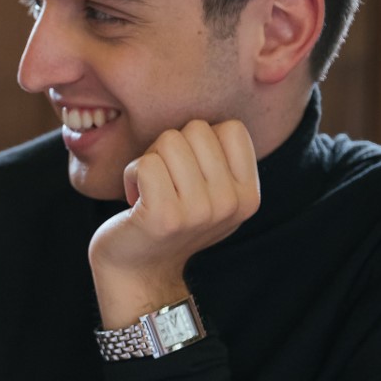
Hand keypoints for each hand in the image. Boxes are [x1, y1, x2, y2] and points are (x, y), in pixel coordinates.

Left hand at [88, 119, 260, 327]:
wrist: (137, 273)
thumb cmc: (166, 221)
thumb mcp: (209, 193)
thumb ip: (219, 159)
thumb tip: (223, 107)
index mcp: (248, 195)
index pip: (230, 128)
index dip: (199, 142)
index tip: (187, 174)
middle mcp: (231, 204)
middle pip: (196, 129)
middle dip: (169, 149)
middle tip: (164, 185)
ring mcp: (200, 212)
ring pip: (169, 141)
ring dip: (148, 162)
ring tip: (150, 194)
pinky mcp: (165, 216)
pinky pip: (146, 163)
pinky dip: (131, 176)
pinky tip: (135, 202)